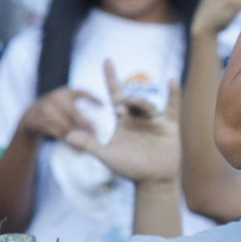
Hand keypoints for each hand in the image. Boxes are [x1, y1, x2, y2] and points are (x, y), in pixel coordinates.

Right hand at [18, 86, 100, 141]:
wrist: (30, 116)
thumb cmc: (55, 108)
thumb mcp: (65, 100)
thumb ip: (79, 102)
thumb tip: (103, 108)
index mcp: (65, 92)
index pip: (81, 93)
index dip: (93, 99)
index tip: (104, 106)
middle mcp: (55, 98)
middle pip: (74, 113)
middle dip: (87, 124)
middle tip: (98, 134)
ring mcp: (46, 110)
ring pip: (66, 126)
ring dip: (79, 137)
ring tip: (91, 145)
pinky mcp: (41, 122)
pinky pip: (58, 134)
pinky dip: (69, 143)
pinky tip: (78, 150)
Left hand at [64, 62, 180, 184]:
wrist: (152, 181)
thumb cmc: (129, 169)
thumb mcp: (107, 156)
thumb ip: (89, 145)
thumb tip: (67, 136)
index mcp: (122, 121)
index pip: (114, 94)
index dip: (111, 77)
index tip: (107, 60)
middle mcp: (137, 118)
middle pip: (131, 99)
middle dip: (127, 99)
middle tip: (120, 109)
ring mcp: (154, 121)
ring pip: (147, 104)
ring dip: (140, 103)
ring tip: (133, 108)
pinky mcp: (170, 126)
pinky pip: (173, 106)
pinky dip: (173, 94)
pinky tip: (172, 81)